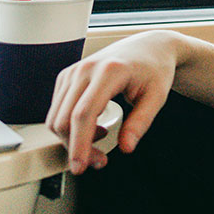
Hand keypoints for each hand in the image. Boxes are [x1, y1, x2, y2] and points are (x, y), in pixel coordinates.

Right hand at [46, 30, 180, 174]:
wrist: (149, 47)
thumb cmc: (155, 69)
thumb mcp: (157, 97)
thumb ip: (141, 122)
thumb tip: (126, 148)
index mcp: (109, 71)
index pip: (83, 114)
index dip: (79, 144)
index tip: (81, 166)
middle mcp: (85, 69)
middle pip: (64, 119)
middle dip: (76, 147)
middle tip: (100, 161)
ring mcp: (73, 71)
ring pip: (56, 117)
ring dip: (72, 139)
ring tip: (101, 142)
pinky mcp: (67, 76)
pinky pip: (58, 109)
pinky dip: (70, 126)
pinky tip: (94, 127)